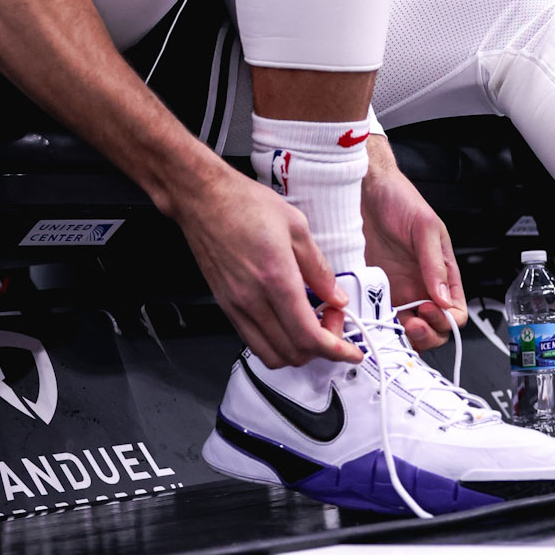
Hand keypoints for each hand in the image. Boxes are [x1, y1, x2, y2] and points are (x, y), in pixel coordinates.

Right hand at [169, 163, 360, 368]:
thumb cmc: (243, 204)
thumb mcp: (296, 226)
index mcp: (276, 277)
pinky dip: (277, 343)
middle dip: (322, 347)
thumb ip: (319, 268)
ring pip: (272, 355)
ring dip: (298, 350)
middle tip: (332, 319)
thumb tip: (335, 295)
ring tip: (311, 322)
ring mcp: (236, 306)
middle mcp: (253, 299)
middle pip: (293, 353)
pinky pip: (253, 341)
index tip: (351, 350)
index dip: (336, 350)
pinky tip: (288, 320)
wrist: (203, 199)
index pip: (309, 336)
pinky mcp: (226, 306)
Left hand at [360, 139, 465, 350]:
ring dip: (403, 335)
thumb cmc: (400, 200)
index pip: (456, 311)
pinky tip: (373, 318)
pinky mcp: (375, 291)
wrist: (366, 190)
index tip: (429, 310)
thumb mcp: (424, 228)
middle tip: (412, 324)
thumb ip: (435, 263)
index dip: (446, 319)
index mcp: (443, 273)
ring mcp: (398, 291)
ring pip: (407, 330)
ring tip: (392, 323)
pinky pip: (381, 318)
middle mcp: (422, 286)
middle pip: (434, 328)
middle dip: (427, 334)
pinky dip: (379, 326)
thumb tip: (444, 298)